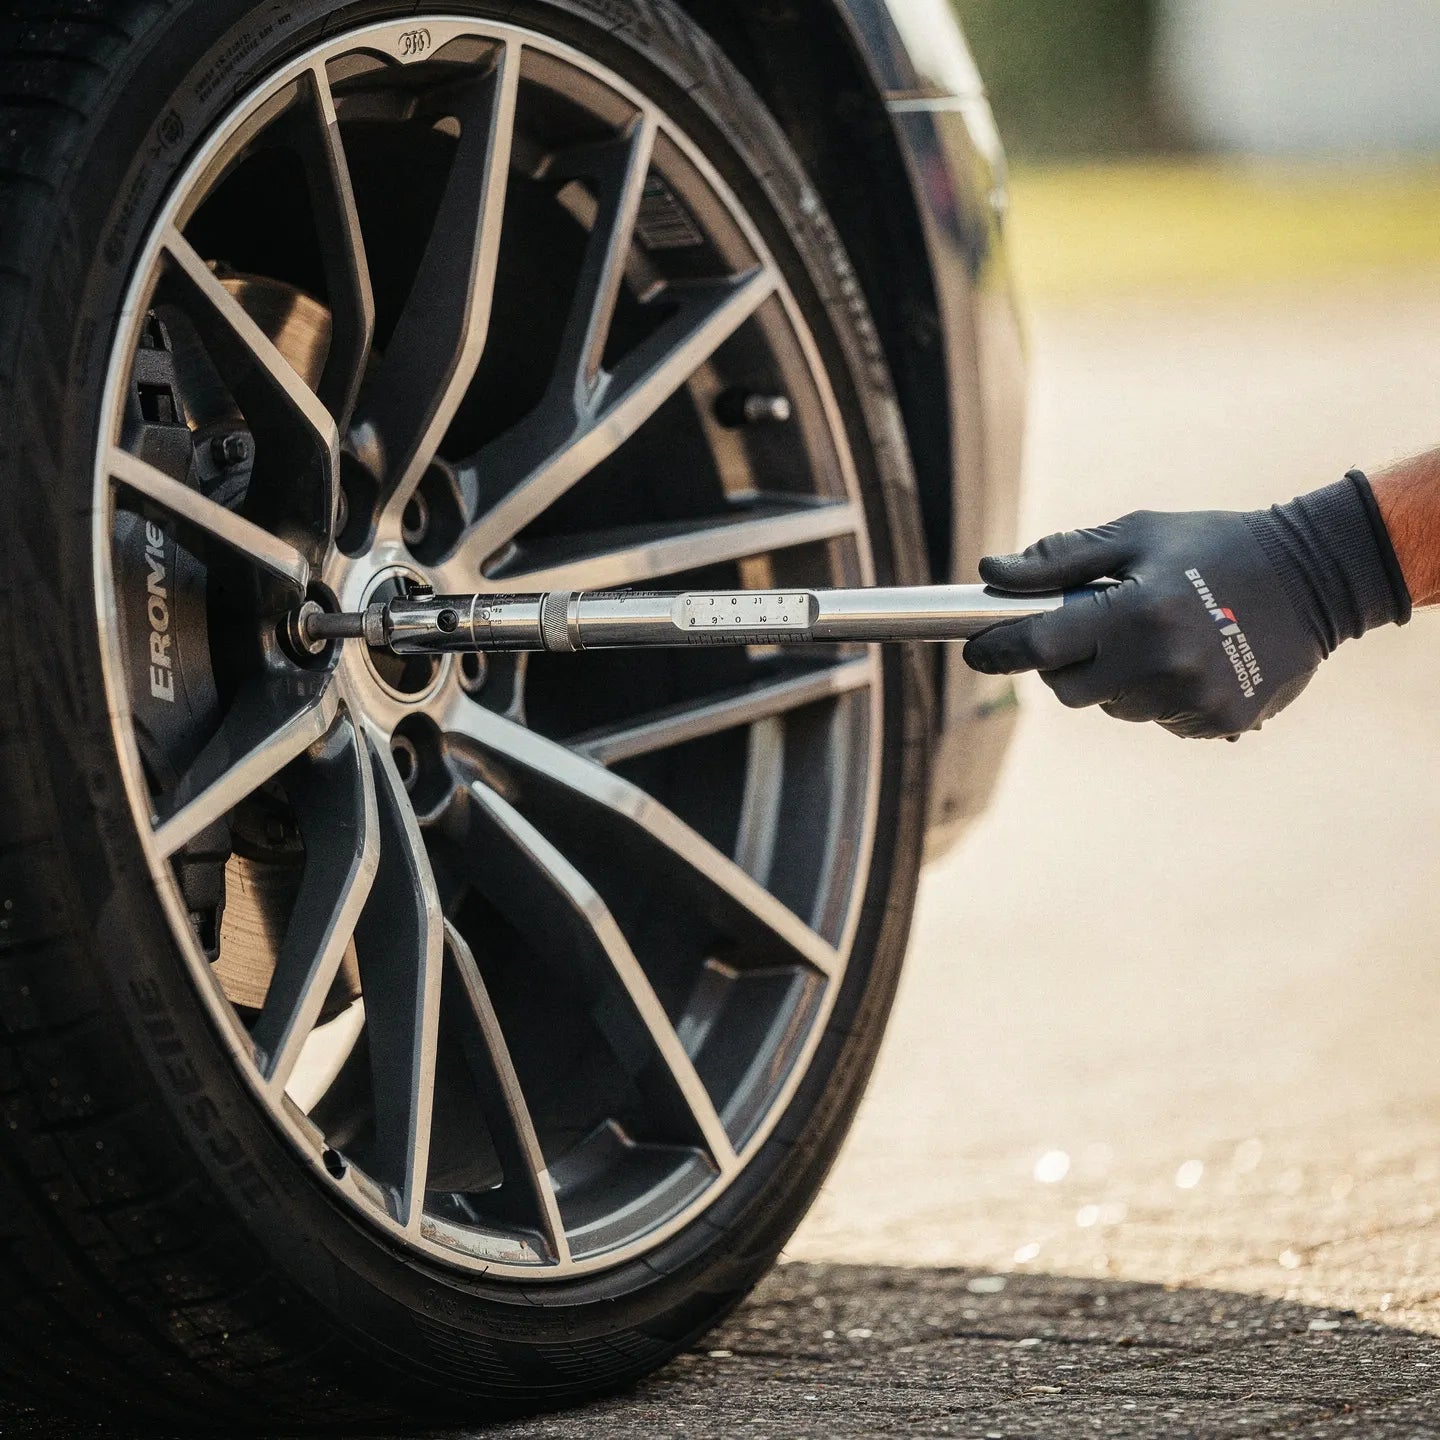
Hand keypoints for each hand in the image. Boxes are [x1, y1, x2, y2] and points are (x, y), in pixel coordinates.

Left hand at [963, 508, 1326, 739]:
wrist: (1316, 576)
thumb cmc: (1214, 545)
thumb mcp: (1138, 535)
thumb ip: (1061, 560)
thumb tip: (990, 573)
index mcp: (1137, 611)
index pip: (1040, 646)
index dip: (997, 651)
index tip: (976, 651)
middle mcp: (1163, 661)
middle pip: (1069, 689)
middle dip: (1065, 663)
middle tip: (1089, 630)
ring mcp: (1194, 698)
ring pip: (1115, 707)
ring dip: (1116, 680)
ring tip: (1156, 637)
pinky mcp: (1220, 721)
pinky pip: (1159, 720)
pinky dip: (1159, 696)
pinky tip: (1190, 660)